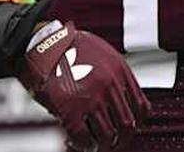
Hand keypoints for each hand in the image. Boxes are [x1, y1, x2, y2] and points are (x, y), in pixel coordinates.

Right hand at [17, 22, 150, 151]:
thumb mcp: (101, 52)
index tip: (128, 128)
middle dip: (121, 140)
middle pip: (127, 126)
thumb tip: (119, 96)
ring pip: (107, 136)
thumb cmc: (67, 45)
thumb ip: (113, 74)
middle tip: (113, 143)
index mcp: (120, 70)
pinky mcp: (70, 109)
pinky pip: (83, 138)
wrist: (42, 43)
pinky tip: (75, 142)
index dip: (136, 123)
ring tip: (93, 145)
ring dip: (101, 146)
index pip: (141, 108)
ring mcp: (91, 98)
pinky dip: (81, 145)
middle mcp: (110, 85)